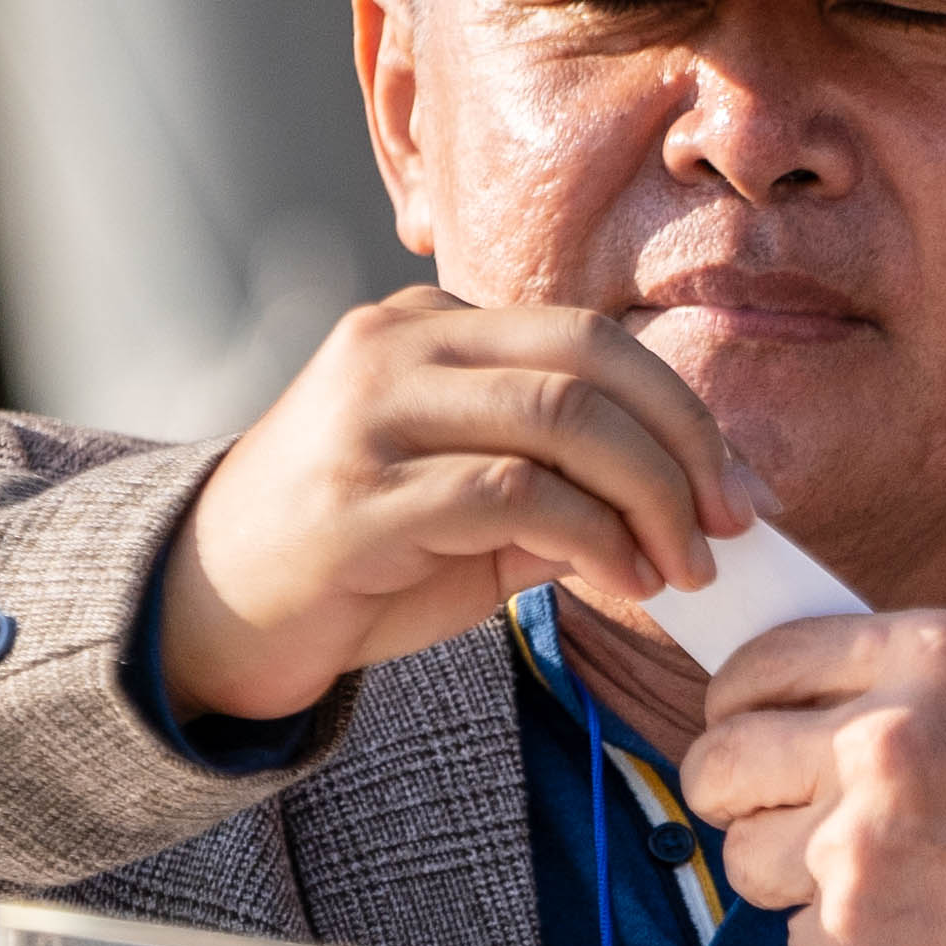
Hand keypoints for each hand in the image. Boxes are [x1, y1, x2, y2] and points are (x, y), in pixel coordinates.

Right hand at [158, 293, 764, 725]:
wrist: (205, 618)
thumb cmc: (351, 564)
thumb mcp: (466, 510)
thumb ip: (560, 490)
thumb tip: (688, 513)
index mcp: (426, 327)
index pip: (588, 339)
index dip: (684, 411)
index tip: (740, 492)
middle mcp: (394, 345)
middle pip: (588, 358)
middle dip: (684, 445)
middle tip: (730, 527)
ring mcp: (370, 414)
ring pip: (560, 417)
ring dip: (648, 498)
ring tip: (680, 568)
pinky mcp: (359, 496)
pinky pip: (511, 493)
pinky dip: (592, 538)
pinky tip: (621, 583)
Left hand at [678, 614, 945, 945]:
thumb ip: (887, 685)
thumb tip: (769, 699)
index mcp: (923, 655)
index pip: (757, 663)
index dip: (737, 706)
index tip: (748, 731)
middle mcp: (882, 737)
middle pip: (717, 762)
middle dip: (735, 798)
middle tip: (777, 819)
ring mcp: (859, 841)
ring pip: (744, 862)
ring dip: (795, 883)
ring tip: (889, 885)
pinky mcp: (855, 935)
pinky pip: (796, 942)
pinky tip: (923, 936)